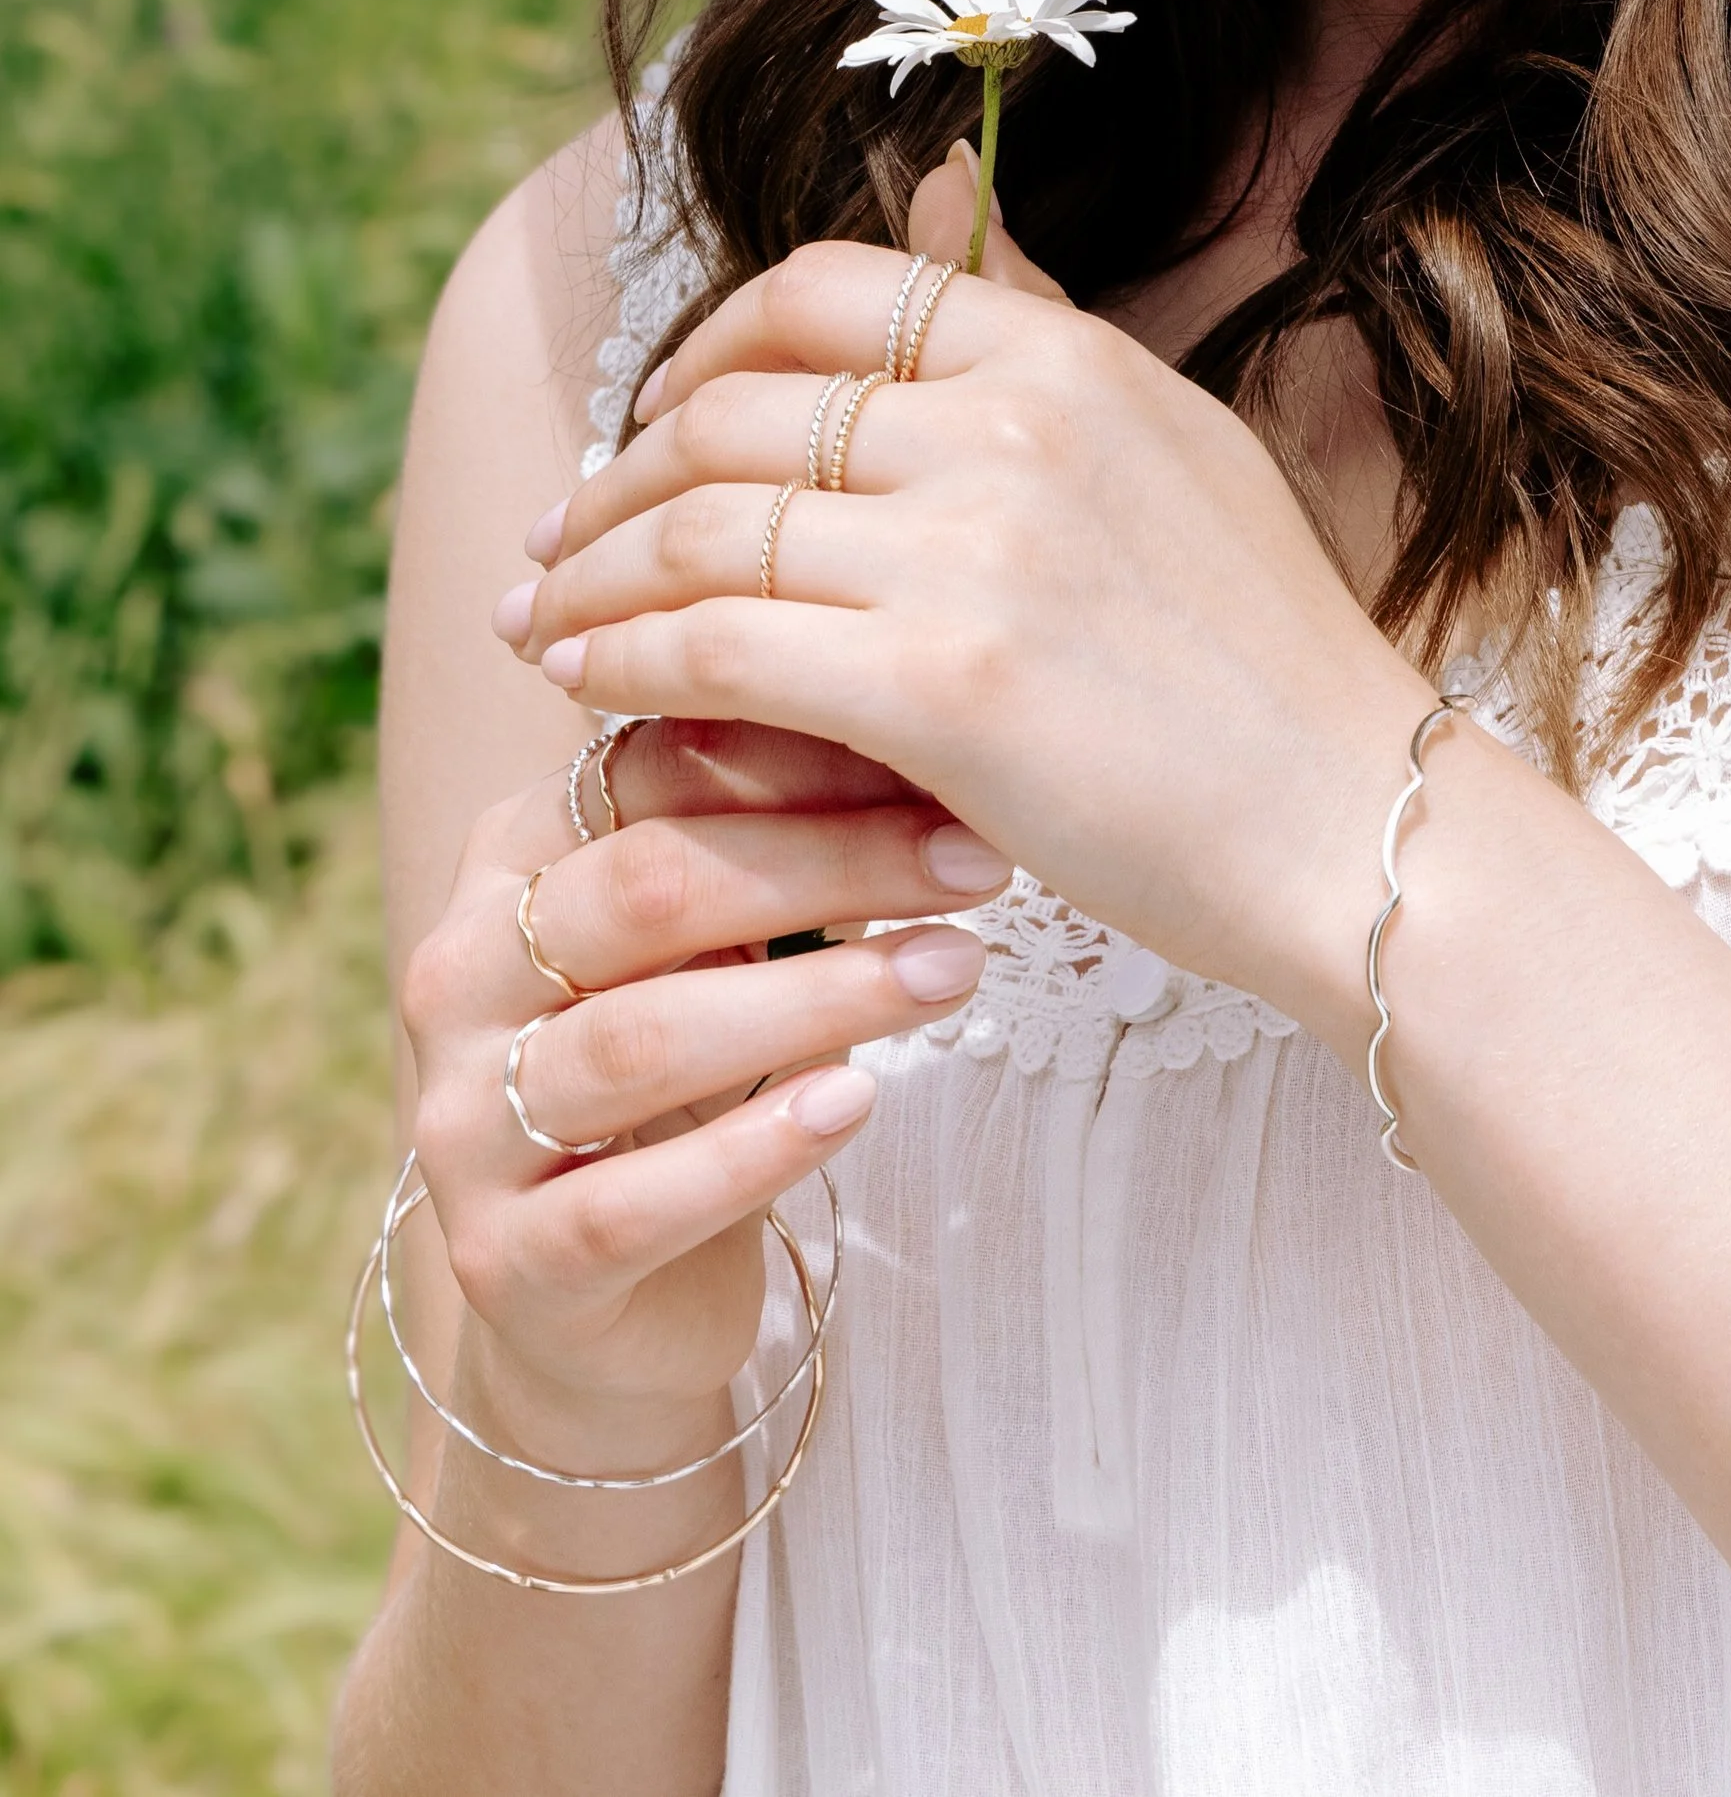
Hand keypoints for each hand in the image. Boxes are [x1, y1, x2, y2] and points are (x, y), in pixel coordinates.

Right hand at [400, 719, 1010, 1435]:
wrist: (619, 1295)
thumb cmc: (701, 1067)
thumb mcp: (735, 935)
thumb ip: (785, 839)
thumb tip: (934, 728)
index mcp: (510, 860)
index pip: (647, 772)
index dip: (803, 757)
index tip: (946, 756)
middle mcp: (460, 975)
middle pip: (647, 888)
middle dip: (830, 861)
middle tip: (977, 859)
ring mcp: (465, 1121)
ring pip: (641, 1038)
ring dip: (819, 997)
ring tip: (955, 970)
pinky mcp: (505, 1262)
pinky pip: (629, 1201)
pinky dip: (753, 1148)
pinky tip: (857, 1102)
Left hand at [503, 172, 1436, 1024]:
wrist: (1353, 825)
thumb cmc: (1269, 663)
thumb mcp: (1172, 445)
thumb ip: (1037, 322)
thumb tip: (931, 187)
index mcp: (1068, 361)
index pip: (825, 289)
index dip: (705, 350)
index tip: (656, 428)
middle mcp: (1015, 428)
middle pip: (735, 407)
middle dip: (614, 476)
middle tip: (561, 542)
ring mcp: (978, 552)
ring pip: (700, 524)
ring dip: (588, 574)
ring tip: (542, 622)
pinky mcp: (942, 688)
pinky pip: (711, 645)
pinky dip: (619, 660)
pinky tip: (588, 688)